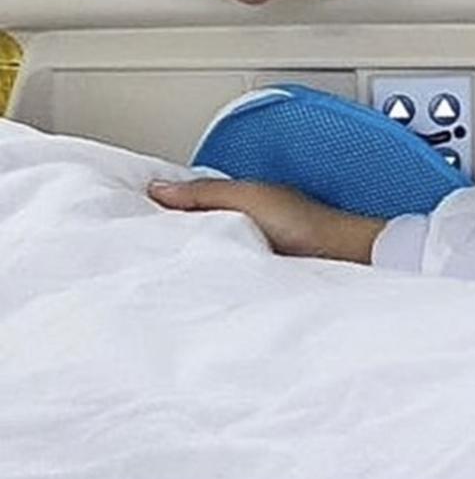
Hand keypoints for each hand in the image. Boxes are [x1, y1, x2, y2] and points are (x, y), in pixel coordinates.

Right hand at [149, 177, 382, 262]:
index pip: (192, 198)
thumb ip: (205, 194)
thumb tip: (158, 188)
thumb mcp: (248, 199)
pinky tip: (192, 290)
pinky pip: (222, 274)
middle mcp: (244, 223)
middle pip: (196, 226)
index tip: (127, 212)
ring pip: (208, 251)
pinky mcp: (256, 279)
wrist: (344, 260)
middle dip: (169, 236)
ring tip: (155, 271)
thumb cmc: (308, 225)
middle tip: (133, 248)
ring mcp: (250, 252)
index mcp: (241, 198)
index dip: (163, 204)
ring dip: (189, 259)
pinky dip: (207, 278)